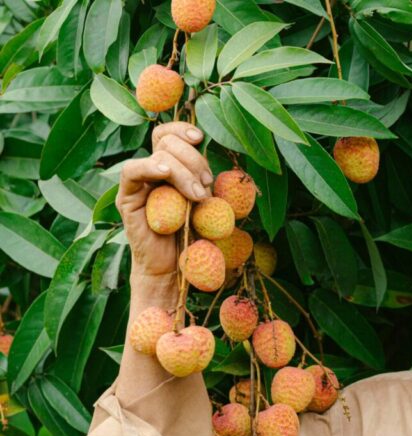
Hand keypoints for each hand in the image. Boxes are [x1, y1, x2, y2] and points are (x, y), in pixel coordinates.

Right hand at [117, 122, 213, 276]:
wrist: (175, 267)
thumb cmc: (195, 238)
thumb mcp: (209, 205)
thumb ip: (208, 183)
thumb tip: (221, 163)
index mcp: (172, 168)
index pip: (169, 135)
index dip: (182, 130)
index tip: (200, 138)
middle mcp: (153, 172)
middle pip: (168, 142)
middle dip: (194, 159)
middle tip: (206, 186)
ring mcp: (139, 184)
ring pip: (158, 155)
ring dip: (184, 173)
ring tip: (197, 198)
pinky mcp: (127, 198)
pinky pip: (131, 171)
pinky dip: (149, 166)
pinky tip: (163, 173)